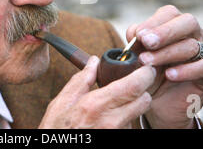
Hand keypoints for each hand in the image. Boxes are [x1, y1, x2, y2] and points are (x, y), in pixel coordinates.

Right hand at [39, 56, 155, 128]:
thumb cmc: (57, 130)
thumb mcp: (62, 103)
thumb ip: (81, 80)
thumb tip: (93, 62)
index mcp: (97, 105)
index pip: (134, 86)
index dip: (145, 75)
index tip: (145, 69)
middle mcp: (112, 122)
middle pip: (144, 101)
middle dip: (141, 91)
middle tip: (132, 86)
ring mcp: (117, 134)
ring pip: (137, 115)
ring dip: (130, 108)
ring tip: (111, 108)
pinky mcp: (119, 140)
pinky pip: (128, 128)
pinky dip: (122, 122)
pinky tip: (107, 122)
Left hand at [126, 5, 202, 128]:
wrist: (157, 104)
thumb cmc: (147, 74)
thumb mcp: (136, 58)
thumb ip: (135, 43)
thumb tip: (134, 31)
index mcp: (173, 26)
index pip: (169, 13)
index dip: (154, 22)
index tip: (138, 35)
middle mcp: (193, 35)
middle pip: (188, 22)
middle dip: (165, 32)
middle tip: (146, 42)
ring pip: (192, 46)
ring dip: (167, 53)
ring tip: (147, 62)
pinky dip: (187, 70)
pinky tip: (170, 75)